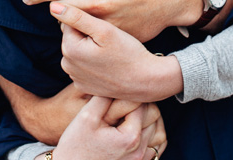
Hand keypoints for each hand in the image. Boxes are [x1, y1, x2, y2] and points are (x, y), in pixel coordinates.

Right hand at [0, 75, 166, 150]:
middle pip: (154, 117)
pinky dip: (150, 135)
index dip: (132, 93)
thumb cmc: (74, 146)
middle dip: (141, 105)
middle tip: (126, 97)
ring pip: (157, 131)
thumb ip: (104, 97)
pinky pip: (155, 147)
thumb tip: (115, 80)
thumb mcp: (85, 117)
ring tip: (130, 111)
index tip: (122, 87)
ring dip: (148, 119)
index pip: (142, 105)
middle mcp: (139, 151)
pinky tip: (135, 127)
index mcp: (129, 137)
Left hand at [23, 0, 203, 41]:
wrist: (167, 1)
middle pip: (62, 9)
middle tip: (56, 7)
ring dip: (70, 24)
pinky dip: (86, 37)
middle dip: (56, 9)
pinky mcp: (113, 37)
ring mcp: (106, 24)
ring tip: (82, 18)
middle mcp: (99, 3)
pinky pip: (89, 41)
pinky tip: (94, 33)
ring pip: (74, 27)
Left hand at [51, 2, 182, 101]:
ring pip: (78, 51)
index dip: (88, 21)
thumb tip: (52, 5)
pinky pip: (83, 66)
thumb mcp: (105, 30)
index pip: (69, 23)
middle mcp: (67, 66)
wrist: (146, 82)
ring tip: (110, 52)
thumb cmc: (129, 53)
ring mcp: (75, 78)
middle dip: (87, 35)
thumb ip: (77, 16)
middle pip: (73, 38)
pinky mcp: (83, 86)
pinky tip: (108, 64)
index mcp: (70, 48)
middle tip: (109, 41)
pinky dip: (92, 62)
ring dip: (90, 48)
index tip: (104, 28)